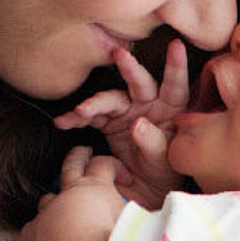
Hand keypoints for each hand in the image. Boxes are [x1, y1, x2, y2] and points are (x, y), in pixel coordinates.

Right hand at [53, 40, 189, 208]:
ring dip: (94, 104)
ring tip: (80, 112)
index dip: (175, 67)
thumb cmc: (161, 175)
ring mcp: (127, 113)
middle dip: (128, 68)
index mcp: (170, 111)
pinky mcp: (108, 124)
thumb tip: (138, 124)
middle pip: (139, 84)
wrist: (142, 193)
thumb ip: (153, 143)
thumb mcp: (163, 163)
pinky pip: (90, 118)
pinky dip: (75, 119)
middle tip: (119, 56)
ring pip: (110, 100)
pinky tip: (63, 122)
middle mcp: (148, 106)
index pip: (175, 87)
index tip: (176, 47)